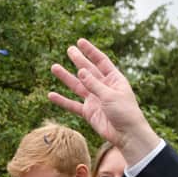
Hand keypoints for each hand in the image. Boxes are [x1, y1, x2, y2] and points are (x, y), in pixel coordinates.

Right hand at [48, 38, 161, 163]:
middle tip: (69, 50)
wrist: (126, 134)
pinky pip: (72, 105)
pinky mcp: (88, 112)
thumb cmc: (125, 112)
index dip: (90, 52)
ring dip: (66, 77)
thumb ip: (94, 84)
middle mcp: (103, 87)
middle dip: (78, 60)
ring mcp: (95, 100)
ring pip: (77, 86)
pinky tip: (51, 95)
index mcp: (114, 79)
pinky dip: (62, 100)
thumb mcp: (110, 95)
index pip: (101, 61)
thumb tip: (81, 71)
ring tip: (54, 67)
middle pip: (88, 71)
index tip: (80, 42)